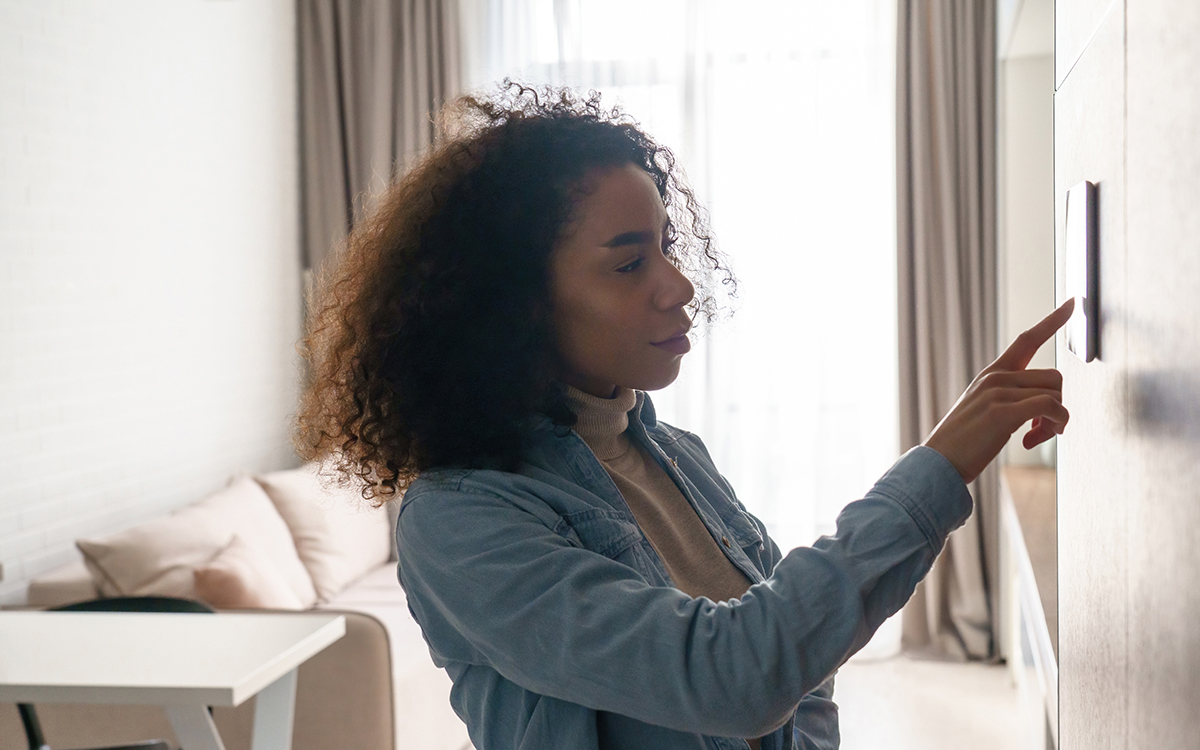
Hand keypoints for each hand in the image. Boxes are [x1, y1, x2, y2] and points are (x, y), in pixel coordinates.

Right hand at [923, 298, 1074, 483]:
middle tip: (1044, 431)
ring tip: (1035, 438)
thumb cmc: (962, 443)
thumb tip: (1046, 406)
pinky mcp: (1003, 412)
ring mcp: (998, 392)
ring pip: (1055, 394)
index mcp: (991, 374)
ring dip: (1057, 422)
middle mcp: (996, 377)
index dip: (1052, 321)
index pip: (1027, 340)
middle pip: (1054, 377)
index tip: (1073, 302)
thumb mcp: (984, 411)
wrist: (938, 463)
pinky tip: (1032, 441)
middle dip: (1059, 407)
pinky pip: (1050, 408)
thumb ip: (1009, 399)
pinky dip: (1054, 425)